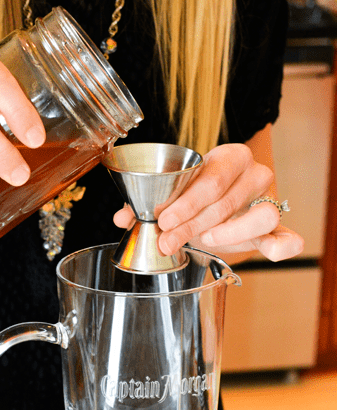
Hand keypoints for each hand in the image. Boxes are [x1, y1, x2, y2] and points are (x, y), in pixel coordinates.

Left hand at [113, 143, 303, 261]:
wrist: (221, 206)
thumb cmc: (197, 196)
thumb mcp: (174, 194)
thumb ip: (147, 204)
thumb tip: (121, 218)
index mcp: (231, 157)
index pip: (212, 178)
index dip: (186, 201)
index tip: (163, 219)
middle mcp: (255, 174)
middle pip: (227, 201)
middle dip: (192, 224)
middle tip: (167, 240)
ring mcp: (270, 201)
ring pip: (261, 216)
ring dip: (228, 233)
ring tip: (203, 241)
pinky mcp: (278, 229)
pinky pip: (288, 238)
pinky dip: (280, 246)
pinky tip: (268, 252)